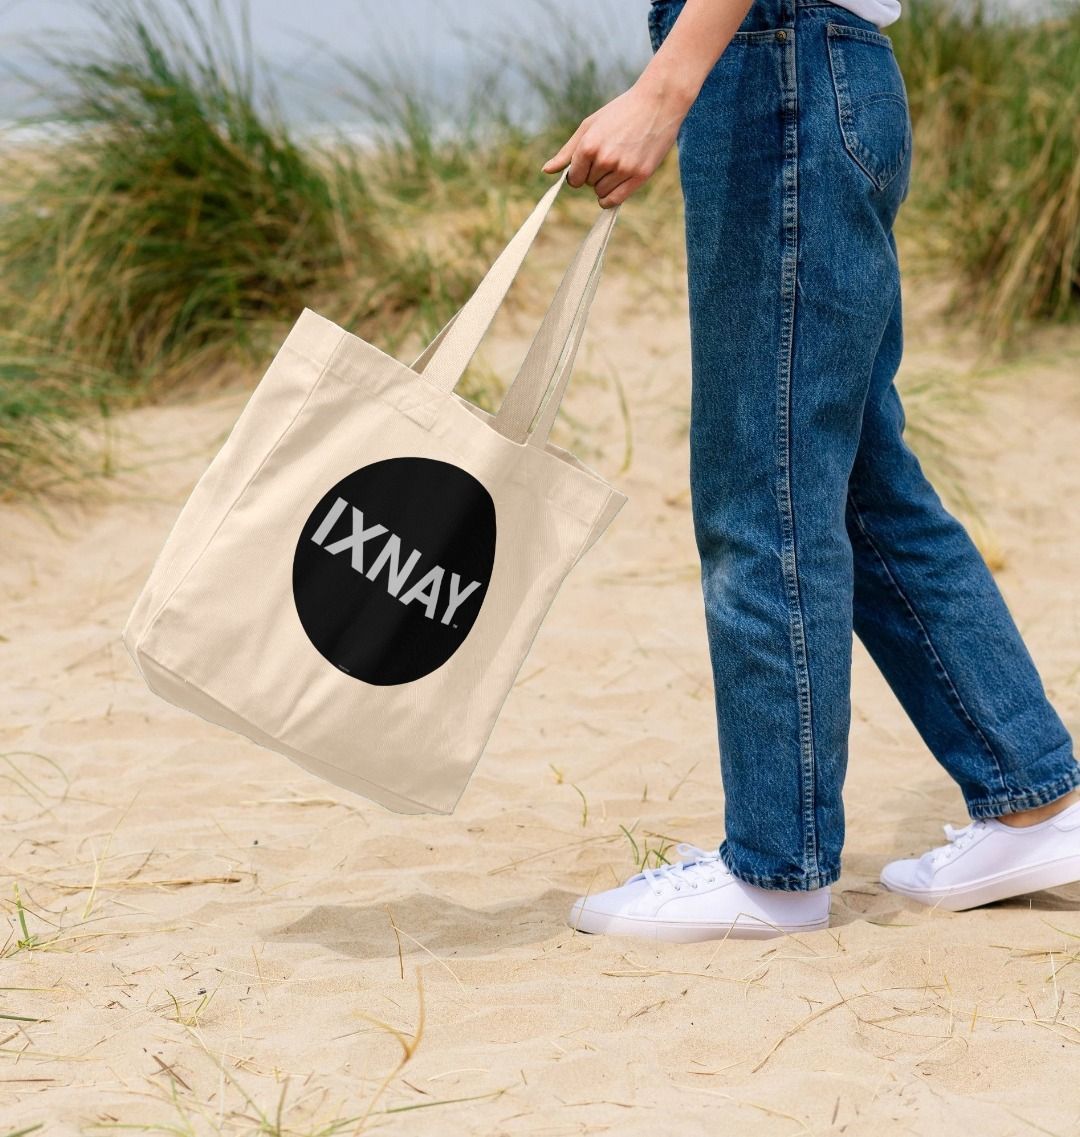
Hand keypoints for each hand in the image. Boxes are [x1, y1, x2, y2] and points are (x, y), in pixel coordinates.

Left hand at [540, 81, 689, 207]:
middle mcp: (604, 159)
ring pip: (601, 194)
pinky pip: (615, 201)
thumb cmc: (620, 113)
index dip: (578, 173)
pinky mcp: (640, 176)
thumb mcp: (590, 126)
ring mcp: (623, 168)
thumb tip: (546, 170)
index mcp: (588, 146)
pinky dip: (611, 199)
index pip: (573, 178)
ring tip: (619, 162)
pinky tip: (616, 184)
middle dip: (595, 174)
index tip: (589, 162)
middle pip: (588, 185)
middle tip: (611, 154)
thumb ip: (568, 151)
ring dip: (606, 184)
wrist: (658, 103)